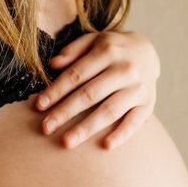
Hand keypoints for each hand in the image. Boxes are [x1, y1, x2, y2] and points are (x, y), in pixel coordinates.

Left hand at [33, 28, 160, 149]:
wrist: (148, 51)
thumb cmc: (112, 49)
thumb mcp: (93, 40)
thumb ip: (73, 50)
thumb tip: (52, 64)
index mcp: (107, 52)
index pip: (76, 75)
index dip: (56, 91)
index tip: (39, 106)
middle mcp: (125, 69)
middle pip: (90, 94)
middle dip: (65, 112)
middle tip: (46, 128)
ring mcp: (138, 88)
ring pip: (109, 111)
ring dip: (87, 128)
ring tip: (67, 141)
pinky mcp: (149, 103)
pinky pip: (135, 121)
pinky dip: (122, 134)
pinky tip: (105, 146)